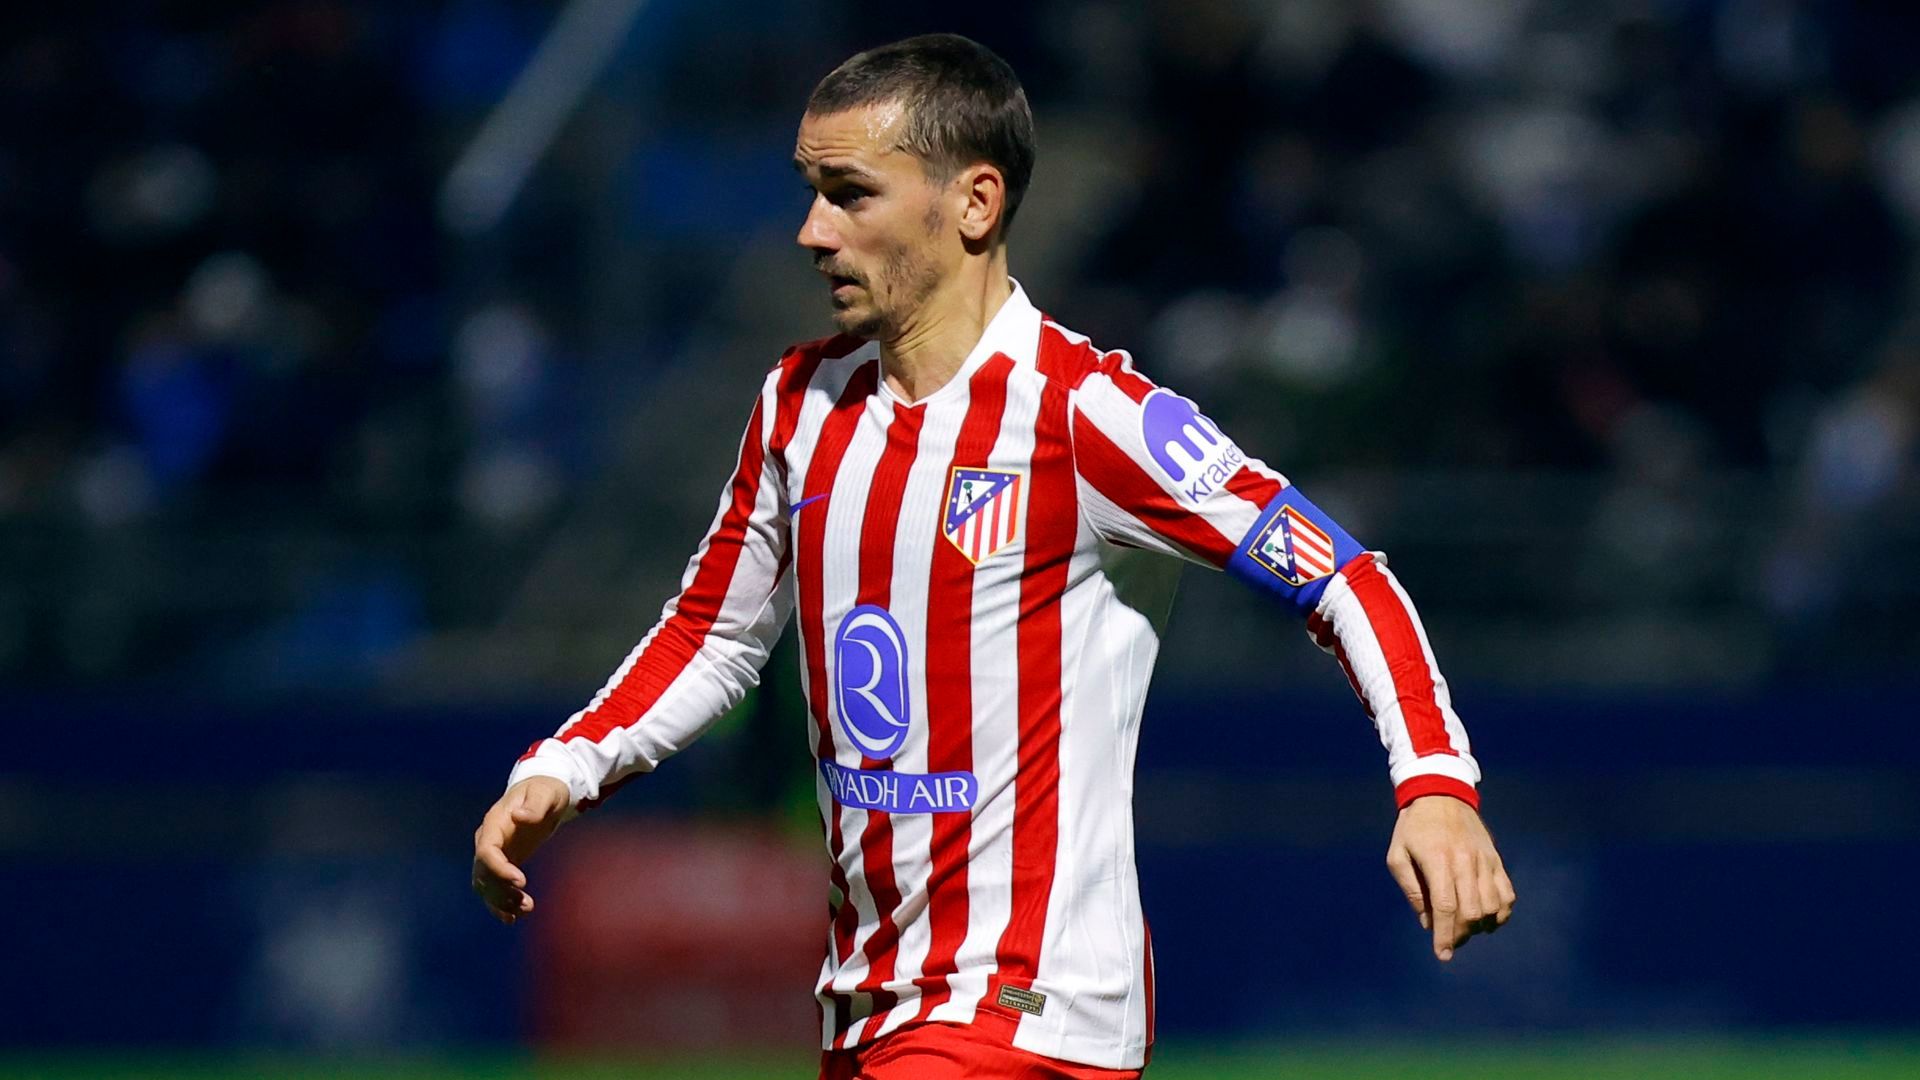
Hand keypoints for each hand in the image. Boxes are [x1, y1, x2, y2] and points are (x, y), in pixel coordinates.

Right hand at [471, 775, 570, 924]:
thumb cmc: (545, 789)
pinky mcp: (502, 863)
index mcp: (495, 822)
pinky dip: (501, 903)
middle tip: (525, 903)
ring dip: (502, 901)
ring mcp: (493, 852)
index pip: (487, 850)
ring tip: (525, 910)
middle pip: (484, 872)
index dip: (498, 868)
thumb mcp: (545, 793)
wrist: (543, 793)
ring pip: (487, 884)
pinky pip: (495, 886)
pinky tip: (513, 917)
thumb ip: (535, 805)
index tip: (520, 881)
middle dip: (501, 891)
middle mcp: (488, 839)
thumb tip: (520, 816)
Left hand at [1385, 794, 1514, 961]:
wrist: (1441, 794)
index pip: (1447, 907)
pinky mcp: (1496, 860)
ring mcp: (1485, 860)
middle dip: (1461, 935)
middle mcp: (1465, 861)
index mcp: (1438, 860)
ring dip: (1480, 926)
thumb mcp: (1397, 855)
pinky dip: (1501, 913)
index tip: (1442, 955)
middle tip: (1449, 942)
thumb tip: (1428, 922)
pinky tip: (1488, 919)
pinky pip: (1507, 894)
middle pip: (1472, 912)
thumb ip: (1411, 890)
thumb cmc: (1413, 827)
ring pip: (1492, 906)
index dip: (1445, 935)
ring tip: (1465, 928)